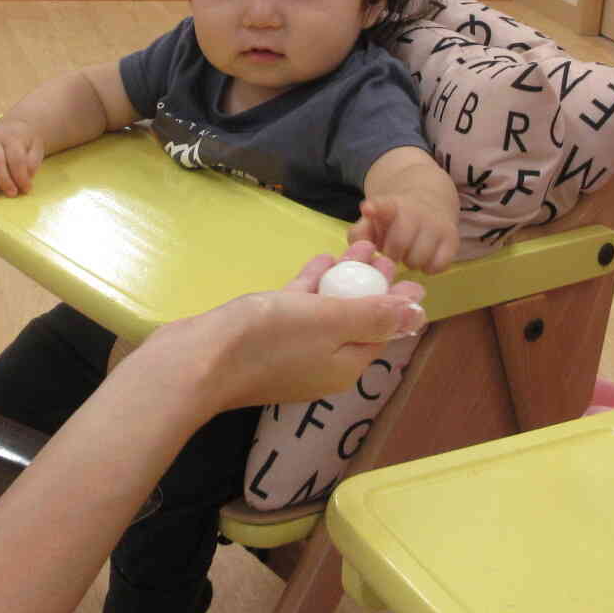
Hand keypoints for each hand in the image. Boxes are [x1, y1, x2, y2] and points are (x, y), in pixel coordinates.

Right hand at [0, 120, 44, 198]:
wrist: (12, 129)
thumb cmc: (24, 145)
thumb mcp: (35, 149)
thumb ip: (31, 163)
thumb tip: (24, 177)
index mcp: (11, 138)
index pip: (15, 157)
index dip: (21, 176)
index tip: (26, 189)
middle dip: (3, 180)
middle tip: (12, 194)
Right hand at [164, 241, 427, 412]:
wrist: (197, 361)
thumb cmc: (268, 339)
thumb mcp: (330, 322)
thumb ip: (373, 316)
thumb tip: (417, 315)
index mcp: (345, 366)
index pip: (382, 333)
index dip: (398, 303)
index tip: (412, 275)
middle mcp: (323, 363)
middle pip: (357, 321)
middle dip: (372, 286)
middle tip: (384, 253)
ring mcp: (292, 351)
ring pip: (329, 311)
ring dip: (344, 279)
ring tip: (359, 246)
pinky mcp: (265, 338)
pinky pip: (299, 309)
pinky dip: (312, 285)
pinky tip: (321, 260)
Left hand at [350, 195, 458, 275]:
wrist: (430, 203)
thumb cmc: (395, 221)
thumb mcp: (374, 222)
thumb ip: (360, 234)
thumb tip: (361, 246)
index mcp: (391, 206)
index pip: (383, 205)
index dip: (375, 208)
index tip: (368, 209)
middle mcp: (416, 212)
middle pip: (399, 244)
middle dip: (392, 255)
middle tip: (393, 252)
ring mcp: (436, 224)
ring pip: (417, 260)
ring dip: (410, 262)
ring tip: (409, 253)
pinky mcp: (452, 239)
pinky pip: (437, 266)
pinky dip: (429, 268)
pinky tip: (425, 258)